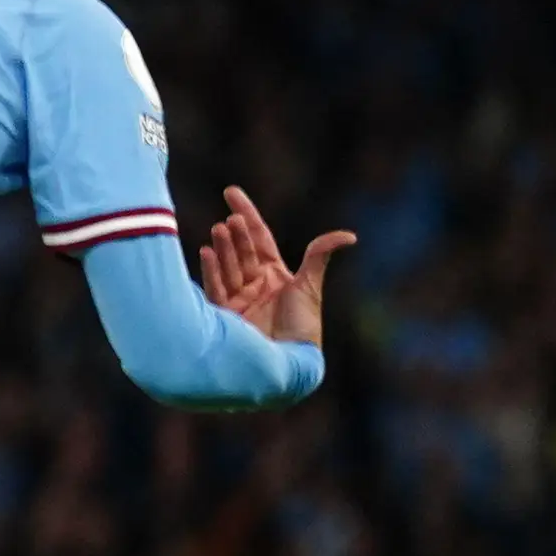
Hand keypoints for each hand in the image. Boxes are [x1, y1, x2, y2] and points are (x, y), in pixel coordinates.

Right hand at [195, 186, 354, 347]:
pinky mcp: (225, 315)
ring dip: (224, 248)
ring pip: (229, 266)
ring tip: (219, 229)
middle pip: (243, 250)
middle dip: (236, 234)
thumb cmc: (303, 326)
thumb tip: (349, 235)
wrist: (289, 363)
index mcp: (276, 274)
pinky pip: (216, 287)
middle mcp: (255, 284)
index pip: (258, 236)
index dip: (246, 213)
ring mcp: (238, 298)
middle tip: (229, 219)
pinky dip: (211, 270)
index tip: (230, 192)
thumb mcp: (310, 286)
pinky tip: (206, 252)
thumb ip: (319, 256)